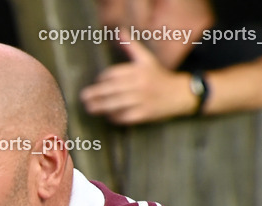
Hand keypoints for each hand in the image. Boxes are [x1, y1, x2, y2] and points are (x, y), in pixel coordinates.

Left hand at [80, 37, 197, 123]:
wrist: (179, 94)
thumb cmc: (158, 76)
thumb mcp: (146, 59)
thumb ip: (131, 46)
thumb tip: (120, 31)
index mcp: (138, 71)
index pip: (114, 74)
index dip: (102, 78)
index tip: (97, 82)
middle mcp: (139, 85)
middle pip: (112, 90)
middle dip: (96, 94)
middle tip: (83, 97)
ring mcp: (142, 100)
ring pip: (117, 104)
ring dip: (101, 107)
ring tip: (89, 108)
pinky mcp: (144, 114)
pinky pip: (125, 116)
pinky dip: (115, 117)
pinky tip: (107, 115)